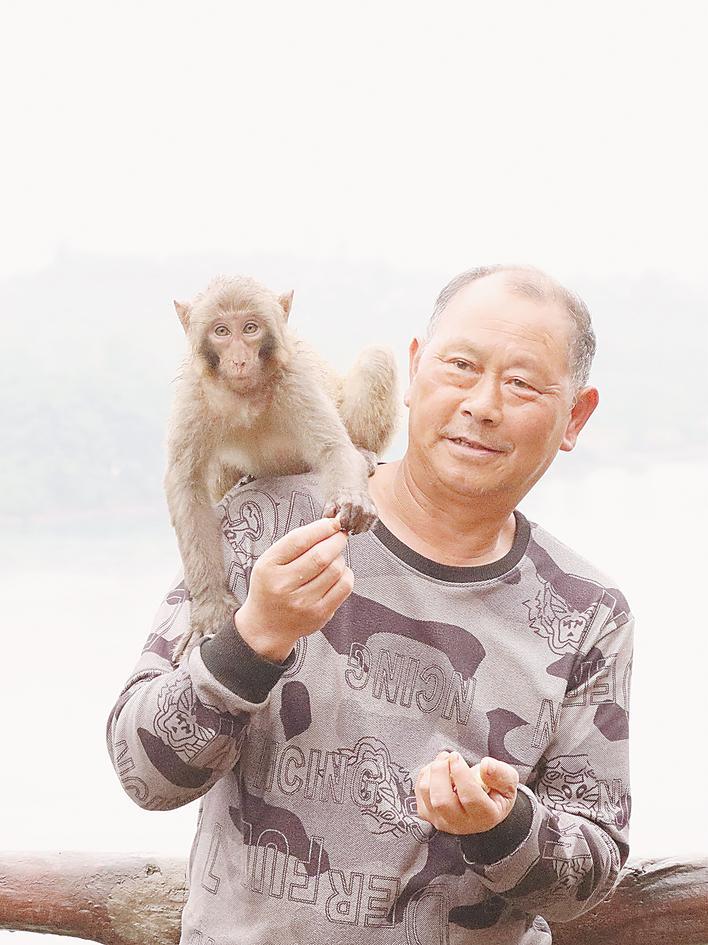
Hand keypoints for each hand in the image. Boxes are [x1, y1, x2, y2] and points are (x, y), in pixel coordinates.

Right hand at [234, 515, 352, 660]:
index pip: (298, 540)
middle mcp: (284, 586)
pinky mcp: (319, 614)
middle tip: (340, 535)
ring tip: (333, 558)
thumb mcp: (270, 562)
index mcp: (268, 567)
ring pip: (335, 569)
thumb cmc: (271, 587)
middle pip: (320, 555)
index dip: (320, 528)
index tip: (333, 522)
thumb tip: (329, 526)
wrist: (267, 626)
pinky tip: (338, 573)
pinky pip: (344, 586)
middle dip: (336, 540)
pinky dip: (346, 574)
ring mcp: (303, 602)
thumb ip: (294, 543)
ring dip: (339, 557)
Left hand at [415, 751, 518, 834]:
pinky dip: (424, 776)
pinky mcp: (429, 814)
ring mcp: (442, 821)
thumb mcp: (508, 782)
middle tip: (448, 756)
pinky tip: (437, 771)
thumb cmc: (496, 793)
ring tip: (444, 759)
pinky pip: (419, 793)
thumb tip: (486, 765)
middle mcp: (461, 823)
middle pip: (441, 800)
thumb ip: (501, 773)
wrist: (484, 807)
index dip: (460, 773)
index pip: (469, 797)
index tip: (457, 757)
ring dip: (432, 771)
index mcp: (485, 816)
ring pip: (427, 795)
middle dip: (440, 771)